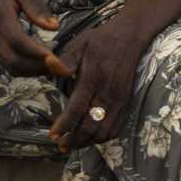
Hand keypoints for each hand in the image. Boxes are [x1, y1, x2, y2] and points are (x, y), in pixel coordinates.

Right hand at [0, 0, 67, 77]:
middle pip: (13, 61)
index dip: (36, 52)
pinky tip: (42, 65)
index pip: (16, 40)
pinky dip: (27, 70)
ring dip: (33, 72)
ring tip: (55, 68)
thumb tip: (54, 27)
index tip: (56, 57)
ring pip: (11, 67)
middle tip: (60, 67)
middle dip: (37, 68)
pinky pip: (9, 65)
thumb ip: (37, 7)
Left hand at [48, 18, 144, 149]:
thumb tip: (49, 66)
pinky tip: (91, 137)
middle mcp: (108, 92)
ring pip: (104, 131)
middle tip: (60, 144)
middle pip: (91, 126)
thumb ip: (65, 61)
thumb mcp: (79, 44)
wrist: (131, 36)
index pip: (77, 109)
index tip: (53, 135)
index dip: (64, 125)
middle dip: (74, 139)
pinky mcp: (126, 102)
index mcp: (93, 78)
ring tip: (73, 144)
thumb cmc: (100, 40)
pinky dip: (102, 137)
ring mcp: (119, 99)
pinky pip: (116, 127)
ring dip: (88, 142)